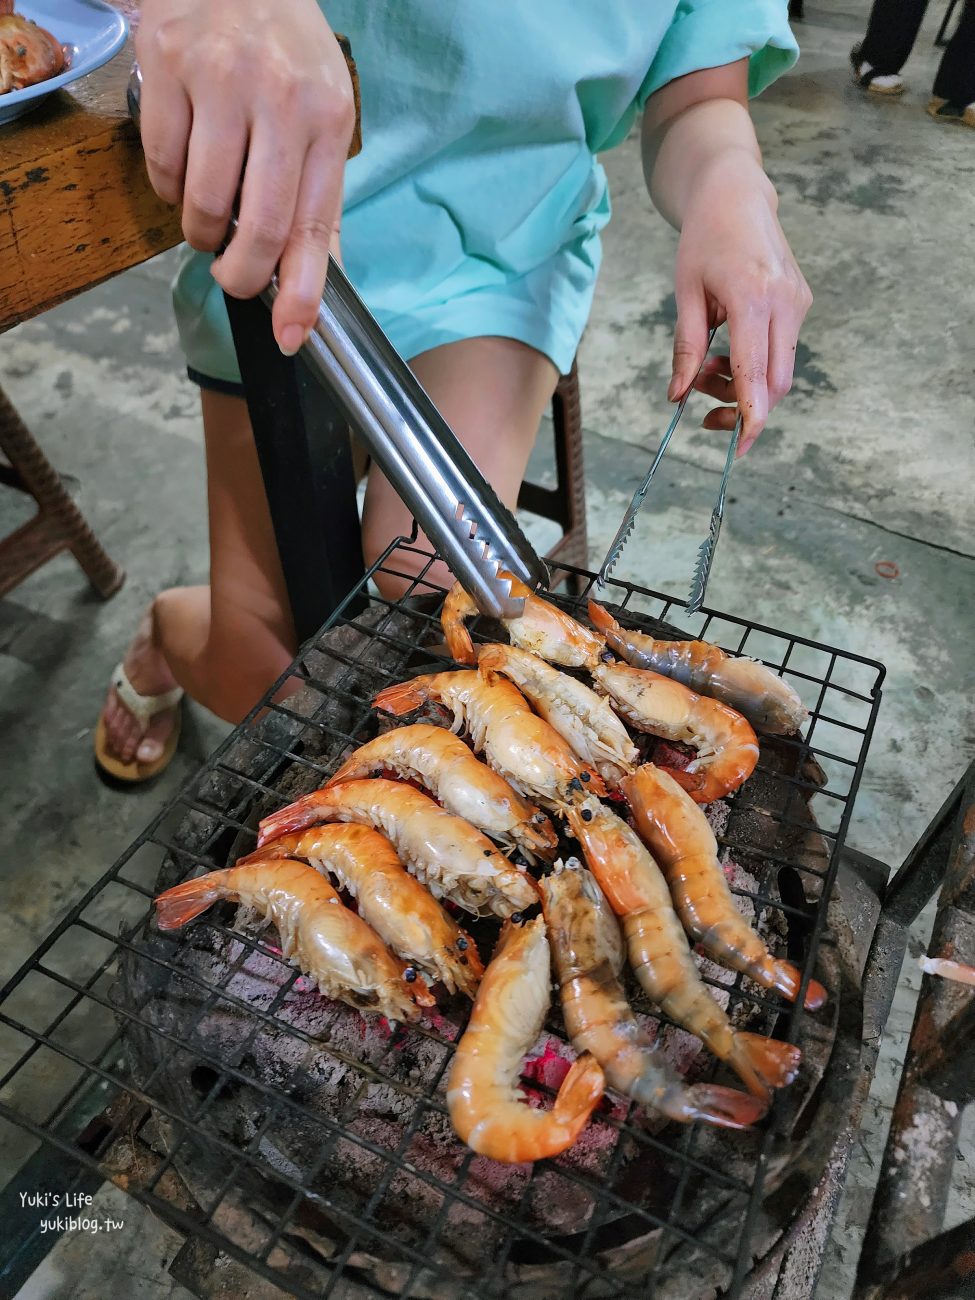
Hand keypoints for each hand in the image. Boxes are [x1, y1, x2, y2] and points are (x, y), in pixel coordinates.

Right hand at [136, 0, 354, 354]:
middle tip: (232, 278)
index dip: (300, 291)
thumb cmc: (284, 52)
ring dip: (201, 232)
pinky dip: (170, 189)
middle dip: (241, 274)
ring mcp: (219, 78)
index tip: (290, 334)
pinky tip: (187, 170)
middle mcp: (278, 96)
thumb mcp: (323, 115)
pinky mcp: (166, 65)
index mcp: (327, 118)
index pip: (315, 224)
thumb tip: (316, 281)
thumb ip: (320, 198)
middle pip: (258, 225)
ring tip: (209, 218)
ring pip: (202, 202)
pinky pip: (162, 165)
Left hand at [668, 151, 811, 454]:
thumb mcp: (685, 293)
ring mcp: (798, 302)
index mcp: (752, 297)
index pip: (756, 374)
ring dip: (744, 385)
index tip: (739, 447)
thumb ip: (686, 347)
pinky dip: (755, 365)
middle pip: (776, 383)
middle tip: (702, 407)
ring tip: (708, 365)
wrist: (737, 194)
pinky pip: (781, 351)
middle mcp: (784, 302)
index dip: (749, 417)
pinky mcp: (801, 303)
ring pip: (779, 371)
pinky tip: (728, 349)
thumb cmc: (704, 239)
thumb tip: (676, 396)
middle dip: (741, 407)